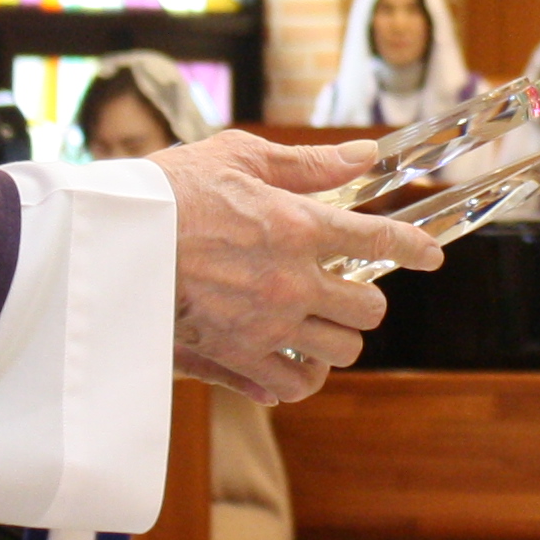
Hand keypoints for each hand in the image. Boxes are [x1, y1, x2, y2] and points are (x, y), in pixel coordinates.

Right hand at [152, 133, 442, 404]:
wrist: (108, 244)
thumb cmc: (169, 191)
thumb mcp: (239, 156)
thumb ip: (308, 163)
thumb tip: (363, 155)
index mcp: (297, 226)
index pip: (379, 239)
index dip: (414, 247)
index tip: (431, 255)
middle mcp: (291, 281)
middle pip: (368, 309)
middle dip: (364, 298)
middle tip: (344, 288)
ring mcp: (266, 325)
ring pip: (340, 351)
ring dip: (337, 338)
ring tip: (318, 324)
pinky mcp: (235, 358)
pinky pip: (292, 385)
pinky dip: (299, 375)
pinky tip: (289, 358)